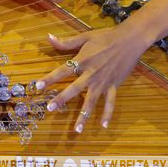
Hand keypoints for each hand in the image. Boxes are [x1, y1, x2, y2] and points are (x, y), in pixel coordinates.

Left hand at [35, 24, 152, 132]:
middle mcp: (92, 73)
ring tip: (77, 129)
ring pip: (92, 101)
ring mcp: (103, 82)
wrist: (130, 39)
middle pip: (74, 88)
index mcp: (83, 60)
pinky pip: (110, 102)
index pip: (63, 70)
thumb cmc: (106, 36)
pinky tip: (104, 126)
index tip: (38, 87)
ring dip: (84, 115)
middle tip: (50, 108)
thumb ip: (67, 41)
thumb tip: (49, 37)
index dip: (50, 78)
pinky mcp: (114, 85)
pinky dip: (108, 114)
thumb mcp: (85, 36)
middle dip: (62, 99)